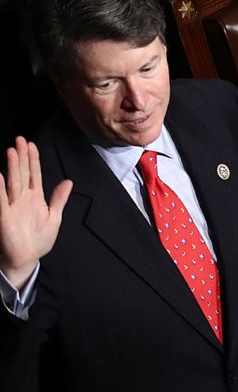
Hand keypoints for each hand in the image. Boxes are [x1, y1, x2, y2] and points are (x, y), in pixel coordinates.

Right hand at [0, 138, 71, 288]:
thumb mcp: (54, 217)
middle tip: (19, 140)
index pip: (34, 174)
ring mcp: (13, 207)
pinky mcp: (5, 218)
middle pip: (23, 174)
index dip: (33, 159)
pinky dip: (0, 189)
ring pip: (13, 183)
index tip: (31, 144)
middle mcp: (23, 199)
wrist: (27, 259)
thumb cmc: (39, 239)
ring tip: (12, 151)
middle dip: (22, 157)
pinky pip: (2, 201)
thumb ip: (59, 199)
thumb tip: (68, 181)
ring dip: (13, 167)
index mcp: (35, 198)